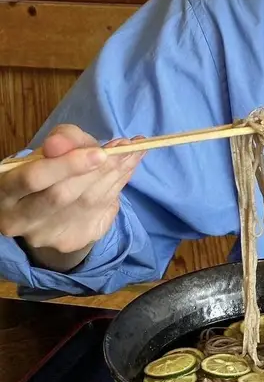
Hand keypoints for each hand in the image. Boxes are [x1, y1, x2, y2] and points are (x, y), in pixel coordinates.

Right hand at [0, 124, 144, 258]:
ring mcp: (46, 235)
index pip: (32, 179)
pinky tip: (129, 167)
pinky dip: (120, 185)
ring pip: (87, 204)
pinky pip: (102, 212)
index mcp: (6, 192)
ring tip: (133, 151)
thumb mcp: (50, 149)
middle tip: (125, 148)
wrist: (48, 207)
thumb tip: (61, 142)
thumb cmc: (47, 169)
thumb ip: (62, 140)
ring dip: (116, 174)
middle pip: (62, 195)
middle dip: (98, 170)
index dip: (66, 165)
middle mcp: (20, 220)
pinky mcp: (71, 241)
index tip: (99, 152)